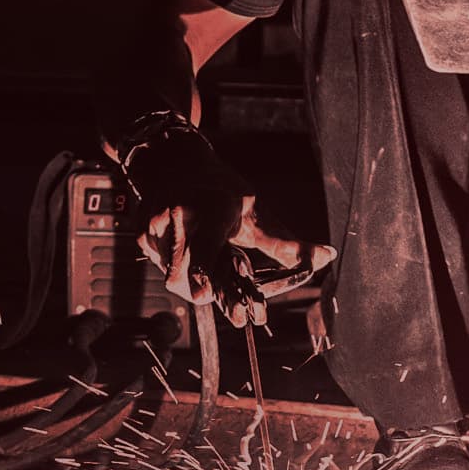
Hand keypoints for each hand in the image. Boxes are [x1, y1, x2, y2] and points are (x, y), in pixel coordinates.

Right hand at [119, 113, 334, 327]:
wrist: (172, 161)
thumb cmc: (220, 190)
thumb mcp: (255, 211)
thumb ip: (286, 243)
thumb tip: (326, 257)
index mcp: (212, 207)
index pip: (204, 250)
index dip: (205, 276)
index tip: (210, 299)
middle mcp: (180, 216)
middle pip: (186, 277)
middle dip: (209, 293)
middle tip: (230, 307)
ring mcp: (156, 226)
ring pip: (174, 279)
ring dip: (195, 283)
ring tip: (208, 264)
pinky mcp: (142, 237)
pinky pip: (163, 270)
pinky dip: (180, 271)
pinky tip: (189, 254)